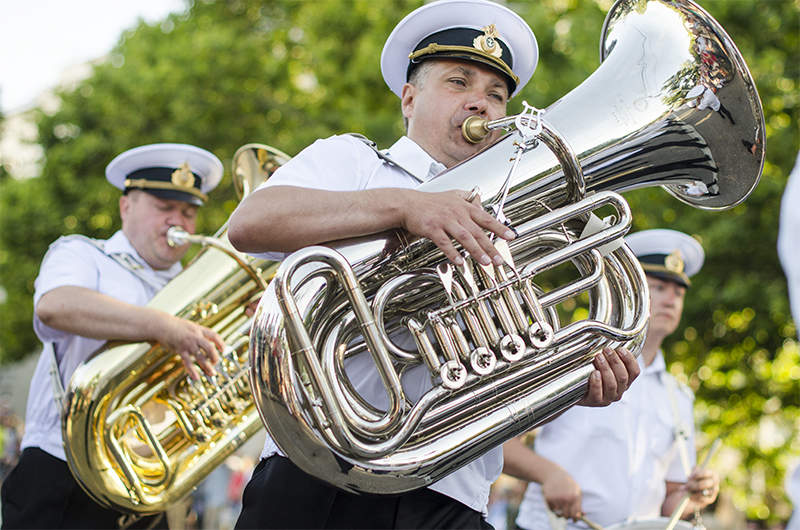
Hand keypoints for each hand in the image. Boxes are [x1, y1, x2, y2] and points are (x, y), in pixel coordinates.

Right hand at [159, 315, 225, 379]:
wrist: (161, 325)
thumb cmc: (175, 326)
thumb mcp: (190, 326)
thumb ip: (198, 333)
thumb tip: (206, 340)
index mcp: (199, 329)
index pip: (214, 336)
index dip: (221, 343)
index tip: (223, 350)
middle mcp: (195, 336)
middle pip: (210, 347)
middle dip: (215, 357)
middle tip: (216, 363)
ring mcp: (188, 343)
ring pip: (201, 357)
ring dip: (207, 366)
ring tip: (212, 374)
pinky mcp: (180, 350)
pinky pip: (188, 362)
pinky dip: (192, 370)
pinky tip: (196, 377)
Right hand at [400, 189, 514, 266]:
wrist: (407, 203)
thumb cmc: (429, 202)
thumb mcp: (453, 195)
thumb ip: (468, 199)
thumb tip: (481, 203)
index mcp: (463, 207)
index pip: (486, 218)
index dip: (499, 227)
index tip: (510, 236)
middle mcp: (456, 213)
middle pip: (477, 232)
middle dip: (491, 246)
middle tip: (499, 259)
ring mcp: (444, 221)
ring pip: (464, 237)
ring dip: (476, 251)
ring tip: (485, 262)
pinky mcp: (432, 229)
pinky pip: (445, 243)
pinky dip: (452, 252)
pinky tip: (459, 261)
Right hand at [542, 468, 582, 521]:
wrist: (554, 474)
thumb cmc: (567, 483)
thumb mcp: (576, 490)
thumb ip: (580, 503)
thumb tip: (584, 514)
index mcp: (574, 497)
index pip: (575, 514)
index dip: (575, 518)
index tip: (574, 519)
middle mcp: (566, 499)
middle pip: (567, 516)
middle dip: (567, 516)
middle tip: (566, 512)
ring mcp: (556, 499)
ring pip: (559, 514)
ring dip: (559, 513)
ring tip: (560, 508)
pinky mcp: (548, 498)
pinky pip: (552, 510)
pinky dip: (553, 508)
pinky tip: (554, 501)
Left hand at [576, 347, 639, 406]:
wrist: (572, 388)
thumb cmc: (589, 372)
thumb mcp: (601, 362)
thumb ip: (609, 354)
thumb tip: (611, 335)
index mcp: (624, 381)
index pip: (634, 372)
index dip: (630, 360)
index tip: (621, 349)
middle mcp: (618, 391)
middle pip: (623, 377)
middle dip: (615, 361)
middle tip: (605, 350)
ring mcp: (607, 398)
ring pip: (612, 384)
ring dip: (606, 369)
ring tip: (598, 357)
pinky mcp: (594, 402)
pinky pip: (598, 394)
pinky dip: (597, 383)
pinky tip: (594, 373)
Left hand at [682, 467, 719, 507]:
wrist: (697, 487)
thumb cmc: (695, 478)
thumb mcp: (693, 473)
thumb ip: (692, 473)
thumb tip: (691, 476)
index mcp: (711, 473)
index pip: (705, 473)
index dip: (697, 475)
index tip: (689, 477)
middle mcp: (715, 481)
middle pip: (705, 484)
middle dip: (693, 486)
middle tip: (685, 487)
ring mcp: (714, 490)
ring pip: (706, 492)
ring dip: (695, 493)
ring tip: (686, 494)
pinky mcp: (712, 498)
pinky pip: (706, 499)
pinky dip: (698, 499)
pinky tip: (691, 497)